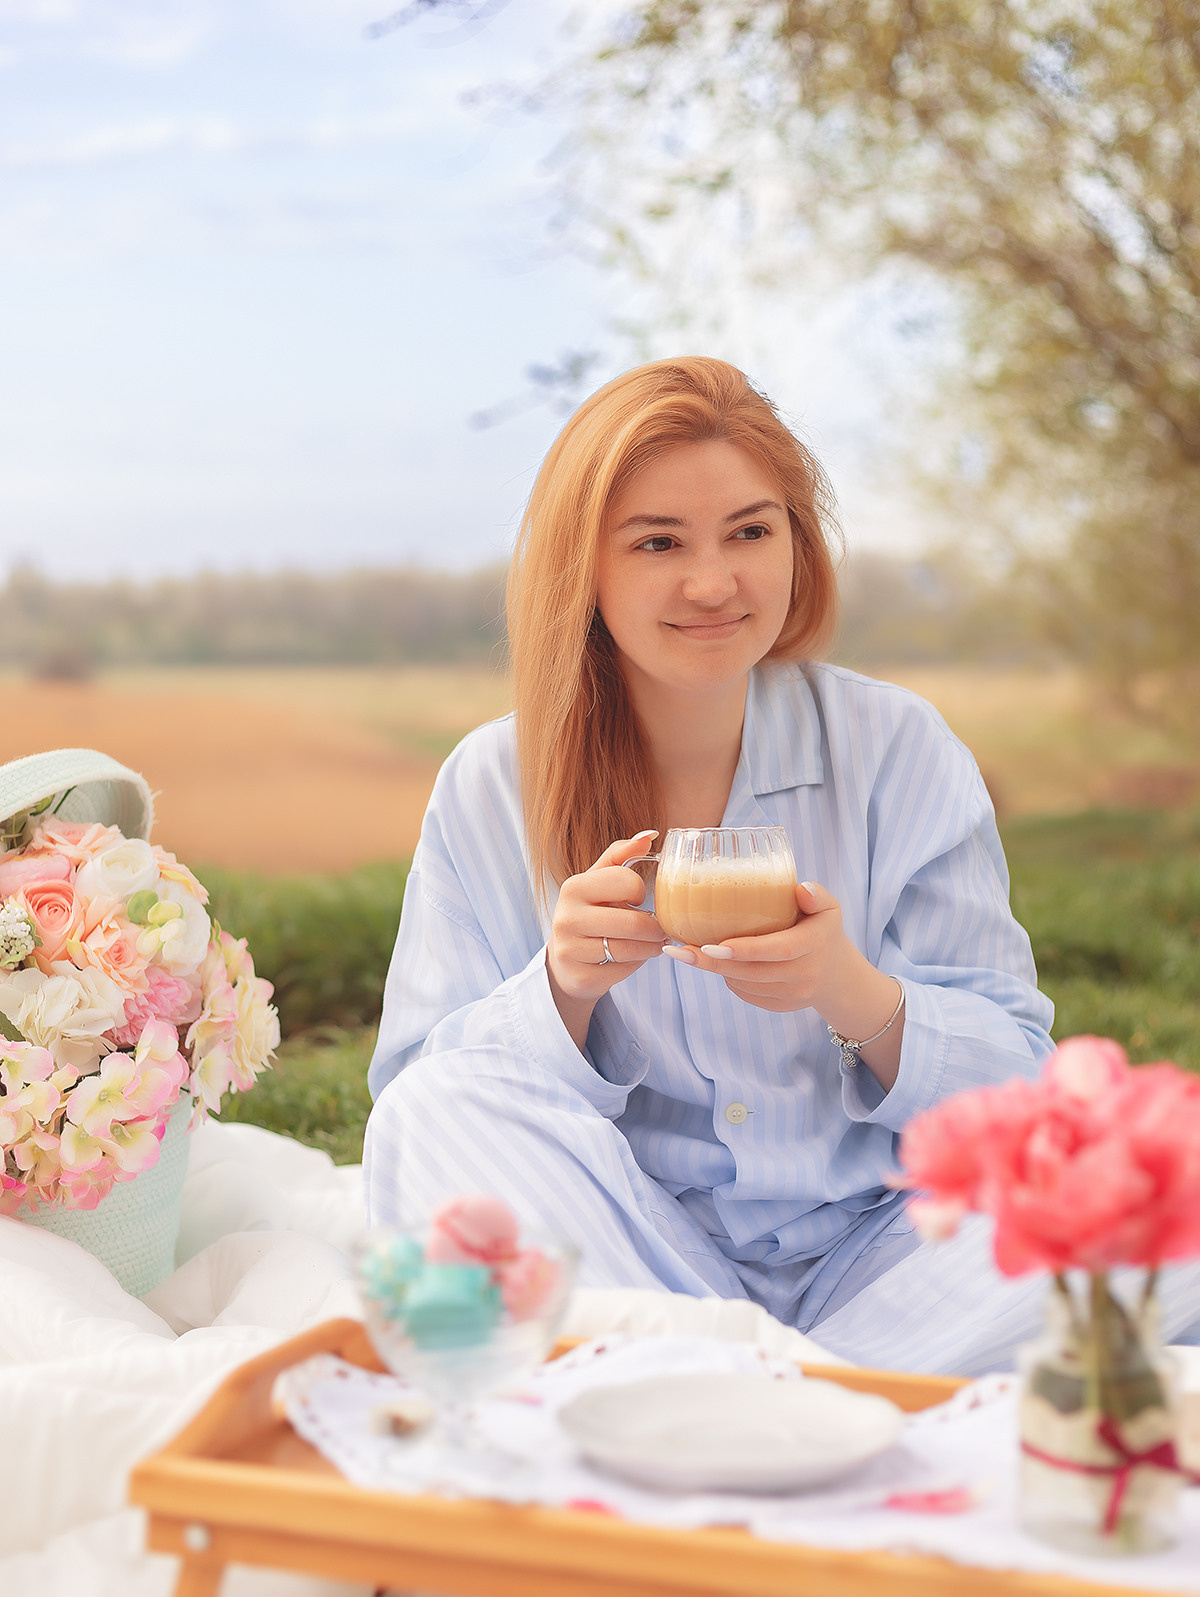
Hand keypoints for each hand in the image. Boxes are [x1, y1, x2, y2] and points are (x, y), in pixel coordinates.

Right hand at [547, 831, 666, 1013]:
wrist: (564, 961)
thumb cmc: (589, 914)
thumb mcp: (598, 881)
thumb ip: (621, 855)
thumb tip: (650, 835)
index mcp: (574, 887)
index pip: (626, 882)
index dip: (640, 892)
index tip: (637, 899)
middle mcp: (566, 917)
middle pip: (633, 922)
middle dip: (655, 927)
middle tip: (661, 928)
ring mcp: (570, 950)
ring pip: (631, 949)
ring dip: (651, 947)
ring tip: (654, 942)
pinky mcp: (579, 977)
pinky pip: (623, 970)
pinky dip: (635, 965)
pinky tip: (633, 958)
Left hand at [664, 880, 859, 1013]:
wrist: (838, 975)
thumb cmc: (824, 930)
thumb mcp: (829, 908)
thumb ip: (816, 896)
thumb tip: (800, 888)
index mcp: (812, 946)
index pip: (777, 950)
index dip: (743, 950)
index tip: (709, 945)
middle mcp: (803, 976)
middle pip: (751, 973)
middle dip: (712, 963)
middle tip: (678, 951)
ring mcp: (792, 996)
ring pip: (744, 985)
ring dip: (716, 970)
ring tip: (690, 952)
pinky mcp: (781, 1007)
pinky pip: (746, 994)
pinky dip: (729, 979)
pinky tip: (718, 964)